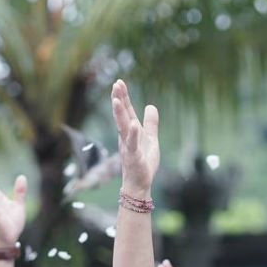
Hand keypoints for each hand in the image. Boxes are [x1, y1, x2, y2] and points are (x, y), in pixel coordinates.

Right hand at [111, 80, 159, 195]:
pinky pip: (132, 145)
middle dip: (119, 100)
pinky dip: (133, 135)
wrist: (140, 183)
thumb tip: (151, 106)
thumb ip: (150, 124)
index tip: (119, 82)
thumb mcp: (151, 139)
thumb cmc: (143, 162)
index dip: (123, 97)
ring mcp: (128, 146)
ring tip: (118, 99)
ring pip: (123, 127)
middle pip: (121, 116)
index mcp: (130, 132)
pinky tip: (134, 125)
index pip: (126, 112)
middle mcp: (126, 137)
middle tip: (116, 84)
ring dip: (120, 114)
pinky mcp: (133, 157)